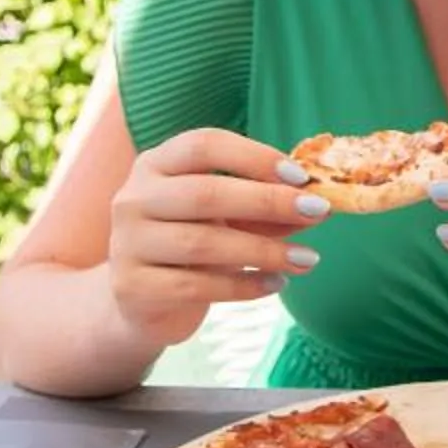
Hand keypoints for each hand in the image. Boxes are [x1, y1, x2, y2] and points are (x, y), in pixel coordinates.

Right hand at [106, 127, 328, 346]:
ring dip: (264, 250)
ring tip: (307, 259)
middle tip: (318, 211)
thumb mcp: (227, 220)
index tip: (301, 176)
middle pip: (205, 193)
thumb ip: (265, 210)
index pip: (203, 145)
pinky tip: (276, 284)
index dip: (254, 156)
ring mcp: (127, 243)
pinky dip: (243, 286)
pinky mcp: (132, 286)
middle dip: (268, 201)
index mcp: (156, 164)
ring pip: (202, 243)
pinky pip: (195, 286)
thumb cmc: (191, 248)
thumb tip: (320, 206)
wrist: (141, 302)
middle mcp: (134, 198)